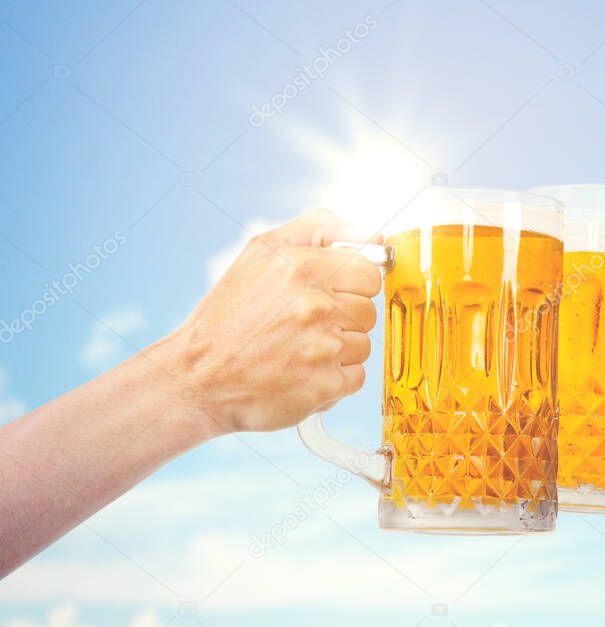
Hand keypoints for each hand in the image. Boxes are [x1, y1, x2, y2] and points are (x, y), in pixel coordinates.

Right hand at [164, 209, 381, 433]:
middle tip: (304, 326)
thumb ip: (321, 229)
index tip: (328, 295)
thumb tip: (375, 237)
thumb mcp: (261, 252)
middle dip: (343, 319)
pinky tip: (303, 374)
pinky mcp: (325, 386)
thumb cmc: (229, 314)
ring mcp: (323, 348)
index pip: (369, 274)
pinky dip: (334, 381)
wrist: (197, 379)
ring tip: (299, 351)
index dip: (352, 286)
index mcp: (303, 267)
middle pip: (368, 311)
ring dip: (338, 351)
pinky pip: (356, 377)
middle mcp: (316, 305)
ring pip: (363, 345)